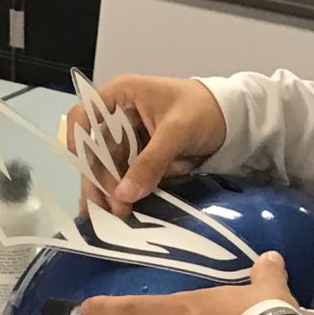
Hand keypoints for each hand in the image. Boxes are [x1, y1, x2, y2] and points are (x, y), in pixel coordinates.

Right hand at [63, 73, 226, 216]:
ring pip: (106, 167)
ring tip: (110, 218)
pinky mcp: (138, 156)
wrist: (234, 118)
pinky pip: (123, 176)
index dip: (79, 141)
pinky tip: (116, 213)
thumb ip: (150, 162)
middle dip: (97, 180)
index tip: (85, 170)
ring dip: (107, 192)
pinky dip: (120, 193)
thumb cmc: (204, 110)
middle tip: (104, 210)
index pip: (84, 115)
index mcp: (121, 96)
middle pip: (94, 149)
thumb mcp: (177, 132)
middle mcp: (117, 116)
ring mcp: (127, 138)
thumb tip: (123, 195)